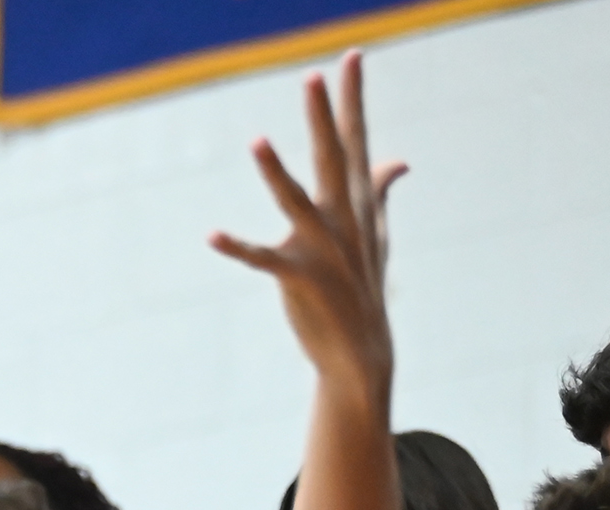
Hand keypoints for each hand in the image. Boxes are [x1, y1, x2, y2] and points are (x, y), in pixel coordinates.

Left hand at [210, 53, 404, 396]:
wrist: (360, 352)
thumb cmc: (362, 288)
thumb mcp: (374, 236)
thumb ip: (378, 194)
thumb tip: (399, 160)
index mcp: (356, 205)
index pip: (354, 140)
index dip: (351, 99)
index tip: (349, 57)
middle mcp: (344, 220)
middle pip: (331, 157)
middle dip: (322, 116)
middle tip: (312, 75)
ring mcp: (324, 249)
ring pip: (296, 201)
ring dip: (276, 172)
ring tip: (257, 139)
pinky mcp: (301, 279)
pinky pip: (264, 259)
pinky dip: (238, 247)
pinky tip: (211, 235)